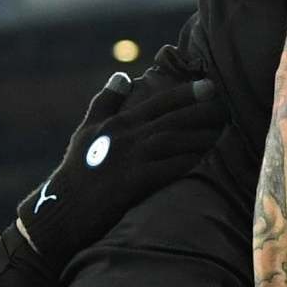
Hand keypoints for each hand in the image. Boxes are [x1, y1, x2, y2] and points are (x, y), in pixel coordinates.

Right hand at [15, 68, 225, 276]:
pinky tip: (207, 160)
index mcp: (117, 123)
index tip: (209, 85)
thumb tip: (122, 75)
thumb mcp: (87, 131)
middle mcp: (125, 137)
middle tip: (227, 106)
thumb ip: (106, 102)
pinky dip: (188, 162)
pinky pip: (168, 169)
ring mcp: (129, 159)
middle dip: (201, 111)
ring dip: (200, 136)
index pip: (158, 103)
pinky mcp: (132, 183)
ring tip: (224, 132)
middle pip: (171, 119)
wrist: (60, 211)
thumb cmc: (76, 172)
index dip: (186, 93)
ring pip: (173, 141)